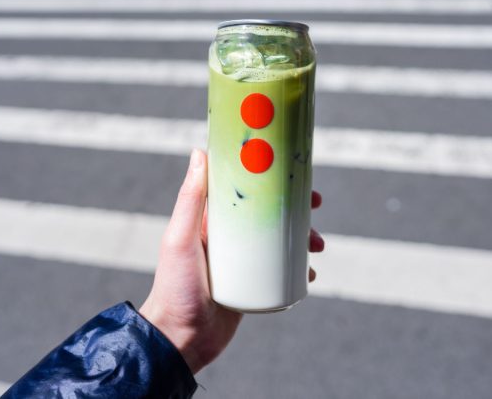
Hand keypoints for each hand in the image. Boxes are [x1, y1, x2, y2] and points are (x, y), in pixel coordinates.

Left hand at [139, 149, 323, 373]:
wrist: (180, 339)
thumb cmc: (174, 287)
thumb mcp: (180, 239)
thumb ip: (189, 199)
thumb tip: (199, 152)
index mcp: (211, 221)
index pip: (244, 190)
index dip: (269, 178)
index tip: (292, 172)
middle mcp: (228, 237)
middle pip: (268, 214)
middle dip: (295, 208)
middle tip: (315, 207)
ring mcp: (242, 262)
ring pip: (279, 241)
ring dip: (302, 239)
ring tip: (317, 247)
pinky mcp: (252, 285)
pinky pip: (280, 271)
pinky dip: (298, 269)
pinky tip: (309, 274)